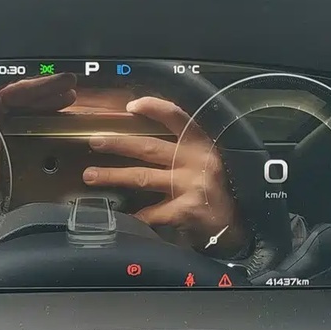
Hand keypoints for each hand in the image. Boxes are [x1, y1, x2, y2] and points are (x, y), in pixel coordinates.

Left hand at [82, 96, 246, 256]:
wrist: (240, 223)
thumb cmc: (216, 190)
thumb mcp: (206, 162)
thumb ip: (180, 150)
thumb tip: (139, 142)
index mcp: (200, 145)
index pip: (177, 117)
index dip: (153, 108)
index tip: (130, 106)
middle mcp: (195, 161)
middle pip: (149, 147)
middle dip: (117, 144)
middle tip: (94, 141)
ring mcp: (190, 186)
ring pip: (142, 177)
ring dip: (112, 175)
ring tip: (91, 175)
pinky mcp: (185, 210)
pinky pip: (150, 213)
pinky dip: (132, 215)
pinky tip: (117, 216)